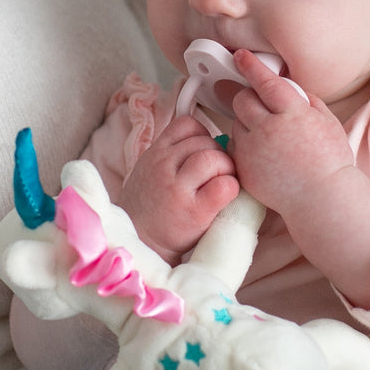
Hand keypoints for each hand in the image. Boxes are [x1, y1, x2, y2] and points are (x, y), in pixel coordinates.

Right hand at [118, 112, 237, 262]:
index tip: (204, 155)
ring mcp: (178, 188)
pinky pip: (225, 186)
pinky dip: (231, 189)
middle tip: (217, 176)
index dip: (204, 136)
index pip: (188, 124)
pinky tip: (222, 199)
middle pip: (207, 142)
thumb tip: (213, 141)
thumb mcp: (149, 171)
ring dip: (227, 171)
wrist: (139, 244)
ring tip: (219, 187)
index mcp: (155, 153)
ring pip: (216, 159)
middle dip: (219, 156)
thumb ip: (171, 154)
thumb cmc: (150, 208)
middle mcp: (164, 166)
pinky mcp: (195, 211)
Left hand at [229, 50, 369, 306]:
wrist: (322, 199)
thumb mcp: (327, 122)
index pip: (265, 82)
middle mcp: (268, 129)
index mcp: (292, 114)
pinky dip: (244, 144)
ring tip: (268, 136)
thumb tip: (288, 86)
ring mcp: (252, 149)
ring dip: (246, 121)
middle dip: (248, 97)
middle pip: (242, 99)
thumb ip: (306, 100)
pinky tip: (262, 154)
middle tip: (260, 104)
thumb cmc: (330, 160)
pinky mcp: (243, 167)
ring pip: (236, 122)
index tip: (240, 56)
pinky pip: (234, 146)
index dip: (251, 66)